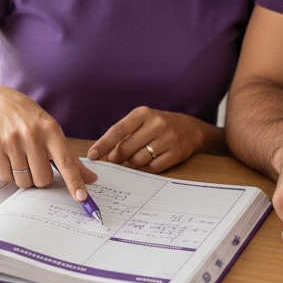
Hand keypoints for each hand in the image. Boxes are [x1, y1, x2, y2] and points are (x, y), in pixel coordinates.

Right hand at [0, 87, 96, 201]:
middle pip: (43, 179)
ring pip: (24, 181)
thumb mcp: (53, 132)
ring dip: (24, 177)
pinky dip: (9, 174)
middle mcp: (32, 135)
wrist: (0, 103)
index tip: (81, 197)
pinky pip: (6, 177)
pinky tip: (9, 157)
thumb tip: (92, 179)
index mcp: (52, 131)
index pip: (66, 161)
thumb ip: (71, 158)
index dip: (74, 181)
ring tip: (22, 159)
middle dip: (41, 178)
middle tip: (36, 164)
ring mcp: (12, 141)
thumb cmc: (31, 121)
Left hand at [86, 107, 204, 172]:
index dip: (103, 144)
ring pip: (138, 160)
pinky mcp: (176, 154)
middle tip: (114, 160)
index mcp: (143, 113)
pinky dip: (145, 169)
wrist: (190, 129)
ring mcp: (168, 139)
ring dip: (131, 164)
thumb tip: (101, 153)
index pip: (118, 130)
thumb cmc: (158, 125)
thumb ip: (123, 134)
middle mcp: (156, 124)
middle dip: (116, 157)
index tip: (92, 156)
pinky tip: (146, 162)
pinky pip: (152, 168)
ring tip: (133, 159)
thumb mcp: (141, 121)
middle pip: (126, 148)